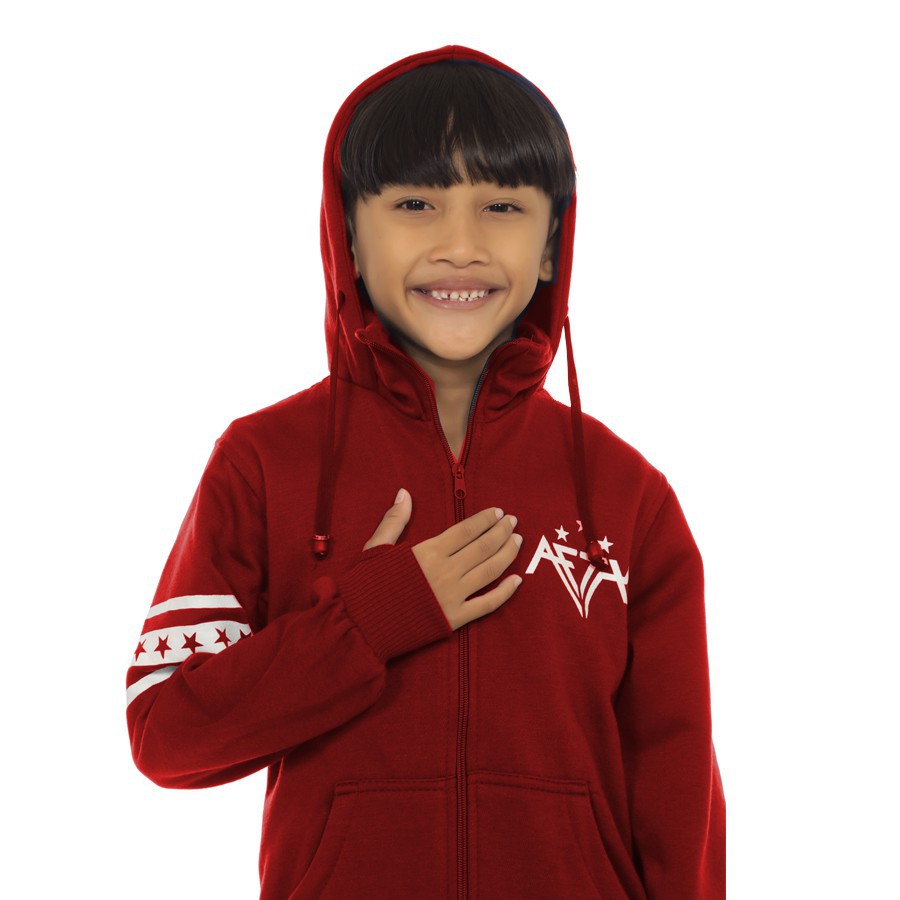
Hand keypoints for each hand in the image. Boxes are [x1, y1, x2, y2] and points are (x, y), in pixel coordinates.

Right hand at [364, 488, 522, 629]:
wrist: (358, 627)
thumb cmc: (364, 586)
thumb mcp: (375, 548)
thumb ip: (394, 520)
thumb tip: (405, 493)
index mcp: (427, 552)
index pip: (466, 530)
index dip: (485, 519)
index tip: (499, 511)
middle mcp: (445, 572)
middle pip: (483, 548)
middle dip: (502, 532)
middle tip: (514, 522)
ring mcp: (452, 597)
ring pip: (490, 571)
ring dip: (507, 554)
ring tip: (517, 541)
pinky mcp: (454, 619)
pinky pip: (487, 605)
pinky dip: (505, 593)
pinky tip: (517, 581)